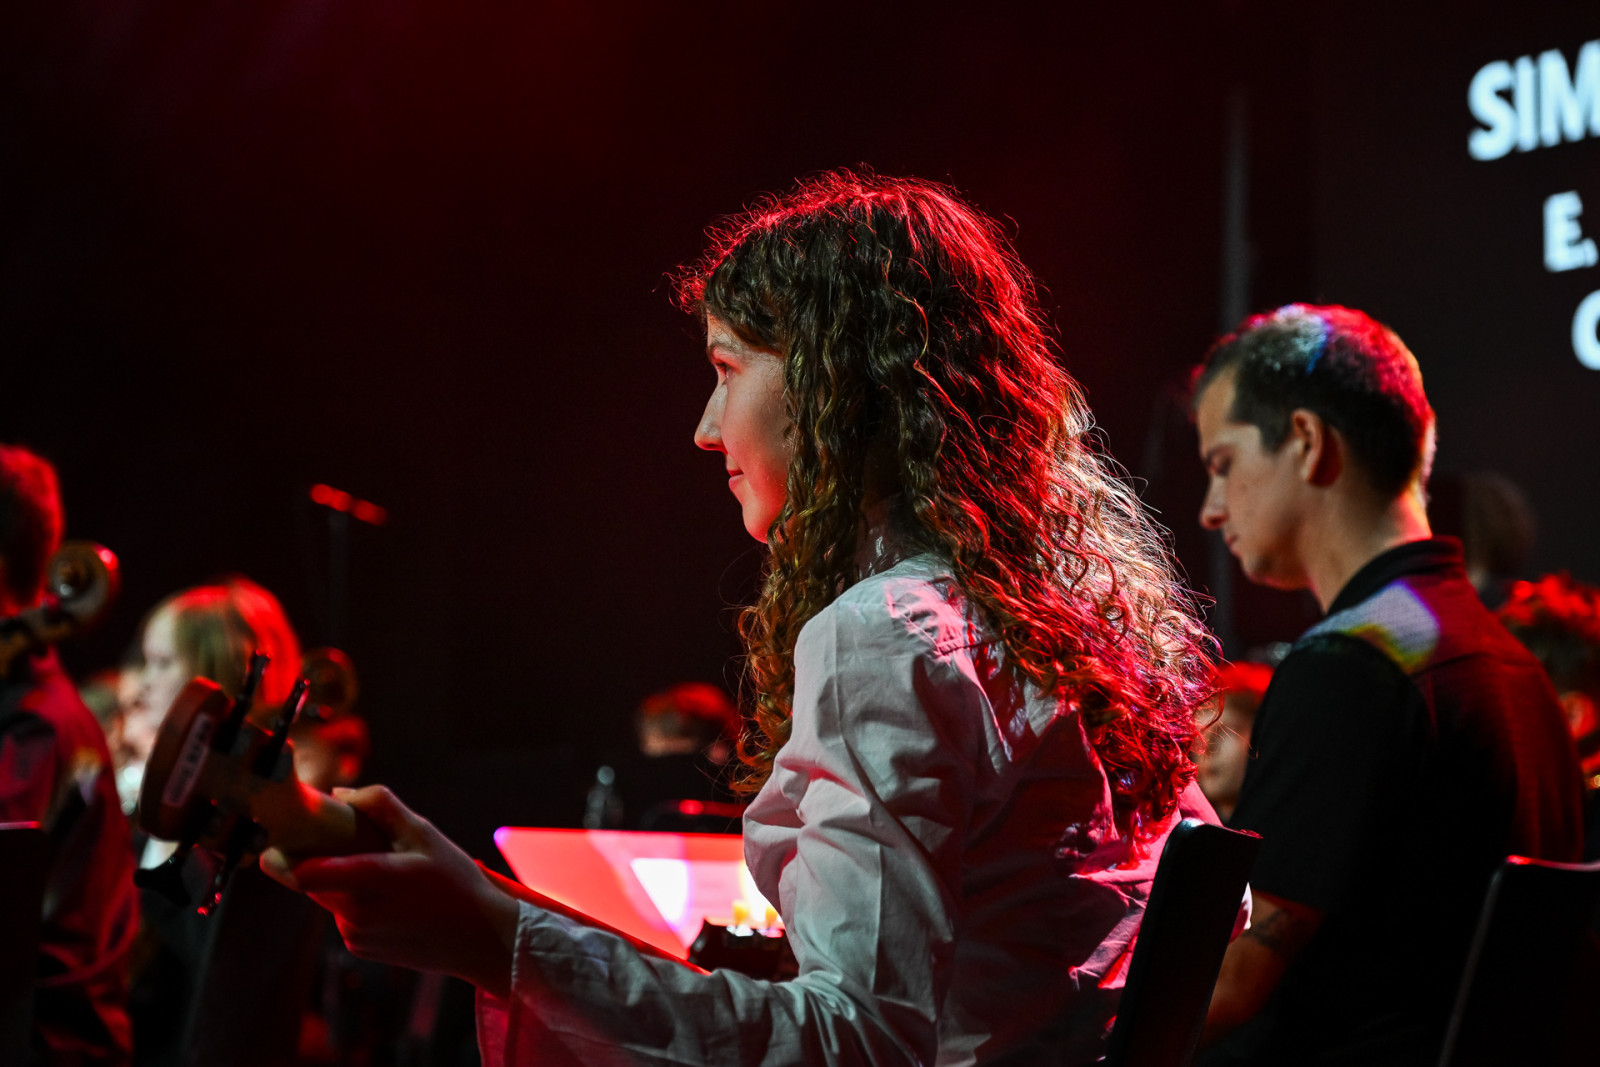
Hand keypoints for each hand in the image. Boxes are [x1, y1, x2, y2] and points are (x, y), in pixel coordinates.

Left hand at [260, 785, 519, 995]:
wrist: (480, 939)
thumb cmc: (456, 882)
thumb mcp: (426, 834)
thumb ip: (381, 806)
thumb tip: (339, 794)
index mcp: (372, 880)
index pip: (305, 873)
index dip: (283, 855)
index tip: (277, 836)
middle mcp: (356, 913)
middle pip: (312, 878)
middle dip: (322, 858)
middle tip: (353, 844)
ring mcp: (355, 935)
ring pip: (329, 896)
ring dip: (343, 881)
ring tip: (387, 874)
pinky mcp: (358, 949)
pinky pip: (344, 916)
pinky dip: (357, 903)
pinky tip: (393, 902)